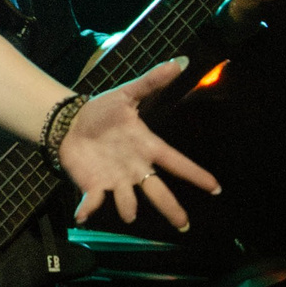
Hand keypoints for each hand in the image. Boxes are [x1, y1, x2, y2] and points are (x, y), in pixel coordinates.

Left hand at [58, 60, 220, 229]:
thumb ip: (151, 82)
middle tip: (183, 225)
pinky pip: (93, 202)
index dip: (195, 174)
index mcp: (146, 147)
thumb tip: (178, 61)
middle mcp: (135, 168)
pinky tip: (82, 215)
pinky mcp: (94, 186)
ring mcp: (115, 180)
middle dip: (170, 208)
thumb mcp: (126, 93)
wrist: (70, 123)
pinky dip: (88, 210)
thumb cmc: (102, 111)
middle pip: (158, 192)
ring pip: (128, 202)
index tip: (215, 188)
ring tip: (130, 213)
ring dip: (129, 208)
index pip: (176, 162)